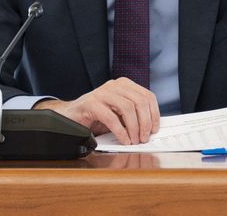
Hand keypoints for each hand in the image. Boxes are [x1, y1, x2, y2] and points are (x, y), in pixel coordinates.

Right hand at [35, 78, 159, 144]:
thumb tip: (151, 128)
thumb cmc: (97, 116)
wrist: (72, 116)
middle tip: (143, 138)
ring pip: (127, 108)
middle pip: (139, 101)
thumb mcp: (119, 114)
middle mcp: (113, 86)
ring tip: (133, 140)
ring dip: (133, 128)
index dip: (154, 114)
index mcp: (123, 85)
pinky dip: (120, 132)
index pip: (147, 96)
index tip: (154, 129)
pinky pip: (111, 117)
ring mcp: (101, 93)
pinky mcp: (90, 104)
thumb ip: (134, 115)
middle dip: (145, 123)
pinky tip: (123, 140)